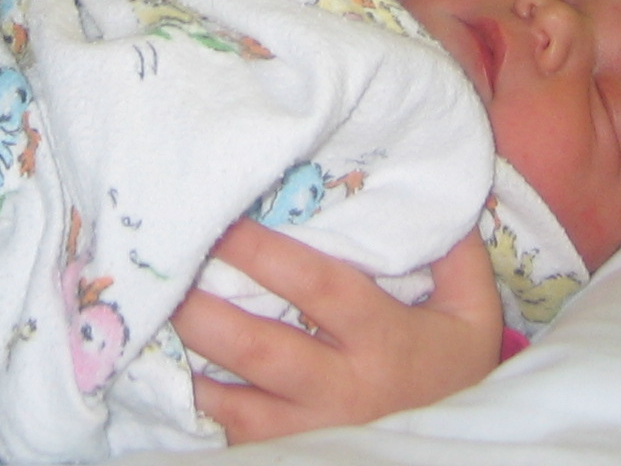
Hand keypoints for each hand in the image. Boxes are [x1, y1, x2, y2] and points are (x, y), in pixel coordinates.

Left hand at [169, 220, 501, 443]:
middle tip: (164, 271)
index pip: (317, 287)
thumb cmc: (456, 372)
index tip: (223, 218)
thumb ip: (454, 251)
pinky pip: (236, 438)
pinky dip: (200, 408)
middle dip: (204, 313)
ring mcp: (312, 432)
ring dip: (189, 364)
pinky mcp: (291, 457)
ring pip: (235, 404)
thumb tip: (434, 182)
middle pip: (260, 350)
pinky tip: (169, 374)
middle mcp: (342, 390)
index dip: (265, 253)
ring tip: (149, 320)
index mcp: (383, 339)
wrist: (465, 456)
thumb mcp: (472, 312)